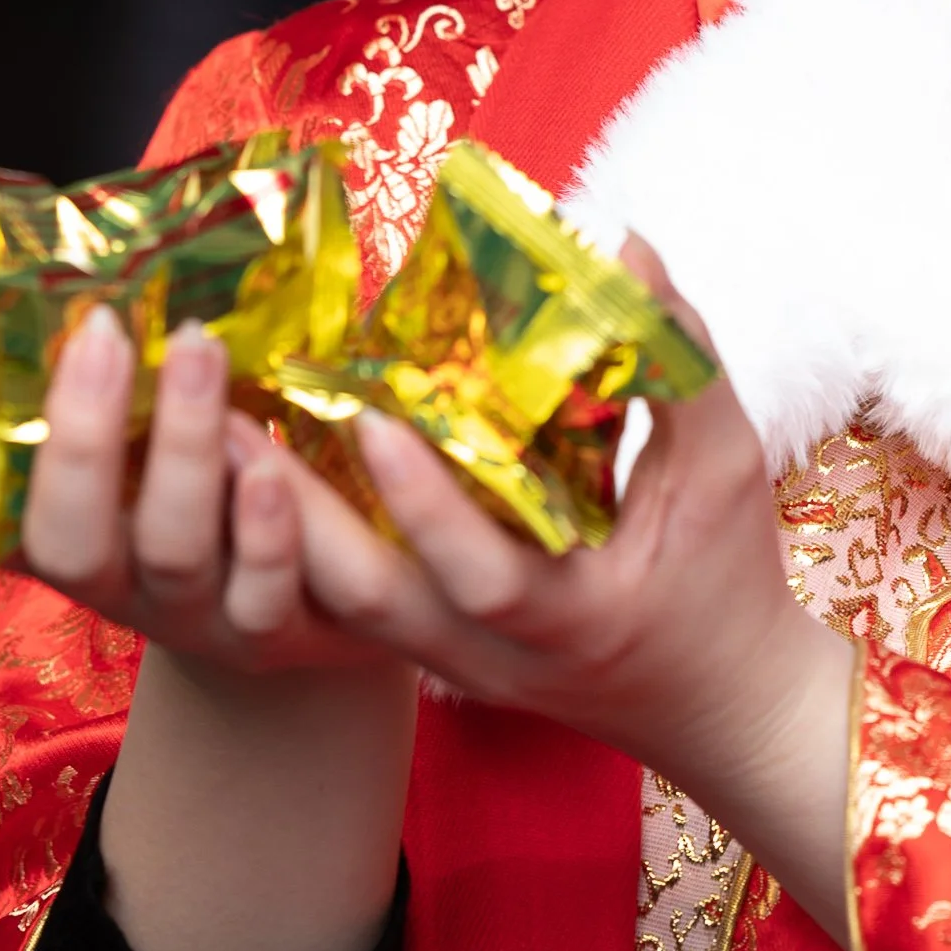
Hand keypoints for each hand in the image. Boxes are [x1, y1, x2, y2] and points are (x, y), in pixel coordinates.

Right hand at [0, 313, 419, 950]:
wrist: (308, 605)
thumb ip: (113, 378)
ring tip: (199, 349)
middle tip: (107, 334)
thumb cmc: (210, 486)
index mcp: (55, 531)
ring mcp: (191, 614)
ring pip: (172, 552)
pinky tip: (271, 464)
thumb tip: (90, 246)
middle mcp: (111, 582)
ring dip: (181, 448)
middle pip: (67, 540)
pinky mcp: (274, 629)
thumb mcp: (146, 439)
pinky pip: (263, 593)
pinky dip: (264, 530)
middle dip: (80, 438)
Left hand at [293, 243, 856, 938]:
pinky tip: (256, 477)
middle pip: (368, 604)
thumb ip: (681, 360)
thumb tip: (630, 242)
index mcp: (575, 618)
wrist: (720, 709)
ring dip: (277, 527)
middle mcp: (496, 657)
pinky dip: (299, 546)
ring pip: (341, 610)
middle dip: (291, 516)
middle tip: (230, 424)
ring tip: (220, 438)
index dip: (426, 504)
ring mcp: (456, 668)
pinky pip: (351, 608)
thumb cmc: (730, 579)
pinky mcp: (436, 659)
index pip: (482, 574)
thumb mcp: (727, 467)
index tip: (372, 419)